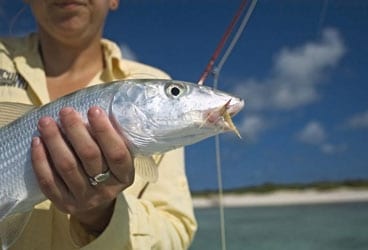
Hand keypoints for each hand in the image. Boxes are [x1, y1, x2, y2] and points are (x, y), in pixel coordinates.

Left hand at [31, 106, 133, 232]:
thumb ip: (112, 140)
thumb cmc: (107, 171)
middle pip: (90, 157)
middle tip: (66, 111)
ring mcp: (84, 198)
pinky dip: (41, 160)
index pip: (117, 153)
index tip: (94, 109)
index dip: (105, 131)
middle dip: (76, 130)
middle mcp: (106, 189)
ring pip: (67, 167)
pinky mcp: (63, 203)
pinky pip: (49, 181)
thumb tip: (96, 110)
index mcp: (124, 176)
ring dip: (55, 141)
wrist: (96, 206)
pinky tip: (37, 142)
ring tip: (46, 122)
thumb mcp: (117, 159)